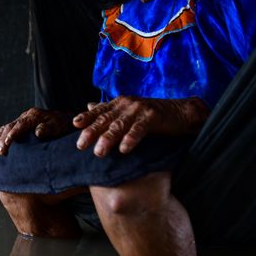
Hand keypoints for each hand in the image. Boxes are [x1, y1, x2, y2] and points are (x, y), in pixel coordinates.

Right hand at [0, 108, 73, 155]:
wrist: (65, 121)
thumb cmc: (62, 125)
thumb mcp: (58, 126)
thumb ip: (48, 128)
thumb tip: (38, 132)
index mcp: (33, 115)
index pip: (20, 125)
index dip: (12, 134)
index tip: (7, 144)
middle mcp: (25, 116)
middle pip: (10, 127)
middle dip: (3, 140)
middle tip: (0, 152)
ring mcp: (22, 120)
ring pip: (6, 128)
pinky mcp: (21, 125)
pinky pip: (7, 130)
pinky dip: (1, 139)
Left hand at [72, 96, 208, 156]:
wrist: (180, 112)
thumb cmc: (152, 115)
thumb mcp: (128, 111)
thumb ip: (109, 110)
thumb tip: (88, 105)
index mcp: (119, 103)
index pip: (99, 110)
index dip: (87, 117)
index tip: (75, 124)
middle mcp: (126, 104)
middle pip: (106, 119)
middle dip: (92, 132)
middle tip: (81, 145)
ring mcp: (139, 109)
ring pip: (120, 125)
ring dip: (108, 139)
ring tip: (99, 152)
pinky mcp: (152, 117)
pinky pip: (139, 130)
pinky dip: (131, 139)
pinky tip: (124, 149)